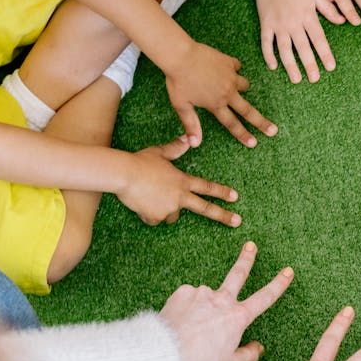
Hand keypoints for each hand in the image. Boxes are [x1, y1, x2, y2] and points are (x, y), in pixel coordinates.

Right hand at [118, 138, 241, 226]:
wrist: (123, 174)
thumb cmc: (140, 161)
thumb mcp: (159, 152)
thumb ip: (175, 149)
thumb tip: (187, 139)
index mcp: (182, 180)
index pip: (207, 187)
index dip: (222, 192)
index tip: (235, 197)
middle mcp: (179, 196)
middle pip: (205, 208)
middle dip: (223, 216)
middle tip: (237, 222)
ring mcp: (169, 208)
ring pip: (172, 215)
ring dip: (165, 209)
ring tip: (150, 195)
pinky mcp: (155, 217)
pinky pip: (154, 219)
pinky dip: (148, 214)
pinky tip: (140, 202)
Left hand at [160, 241, 294, 360]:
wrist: (167, 349)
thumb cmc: (200, 359)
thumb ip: (248, 355)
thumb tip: (259, 348)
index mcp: (238, 316)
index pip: (265, 297)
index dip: (279, 284)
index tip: (288, 271)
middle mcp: (222, 299)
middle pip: (238, 274)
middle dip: (247, 259)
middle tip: (250, 246)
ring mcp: (202, 293)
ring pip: (207, 298)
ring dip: (203, 307)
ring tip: (192, 327)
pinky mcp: (184, 292)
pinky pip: (189, 299)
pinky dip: (187, 308)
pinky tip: (181, 320)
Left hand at [162, 41, 276, 147]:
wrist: (181, 55)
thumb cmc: (178, 81)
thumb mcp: (181, 105)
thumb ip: (191, 124)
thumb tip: (195, 144)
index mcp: (215, 104)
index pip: (232, 124)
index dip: (243, 135)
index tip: (254, 143)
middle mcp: (227, 92)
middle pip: (248, 110)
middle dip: (261, 122)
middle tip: (273, 130)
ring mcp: (230, 77)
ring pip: (245, 85)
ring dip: (242, 88)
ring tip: (236, 87)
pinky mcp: (229, 63)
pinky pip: (236, 67)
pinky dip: (233, 69)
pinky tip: (227, 68)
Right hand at [253, 0, 340, 83]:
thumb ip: (328, 8)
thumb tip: (342, 21)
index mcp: (308, 16)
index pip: (318, 39)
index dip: (325, 53)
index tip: (330, 67)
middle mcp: (294, 23)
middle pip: (303, 48)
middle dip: (309, 64)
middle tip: (315, 79)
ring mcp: (278, 25)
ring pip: (285, 49)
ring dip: (290, 65)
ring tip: (296, 79)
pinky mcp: (266, 24)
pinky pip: (266, 42)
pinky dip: (268, 55)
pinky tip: (273, 66)